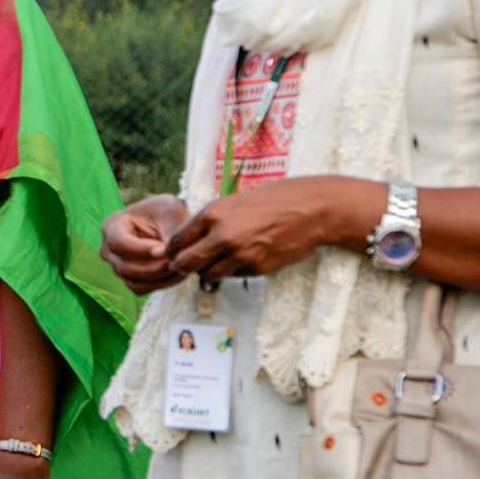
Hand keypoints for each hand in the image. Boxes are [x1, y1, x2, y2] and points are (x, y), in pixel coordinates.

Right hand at [100, 194, 191, 293]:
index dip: (142, 250)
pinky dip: (160, 284)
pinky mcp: (128, 278)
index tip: (165, 250)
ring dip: (160, 277)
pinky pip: (141, 289)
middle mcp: (108, 249)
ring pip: (133, 281)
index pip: (119, 243)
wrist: (169, 222)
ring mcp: (116, 266)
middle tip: (179, 261)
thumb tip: (169, 258)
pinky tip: (176, 273)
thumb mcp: (171, 213)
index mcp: (112, 225)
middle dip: (155, 267)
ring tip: (181, 266)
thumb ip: (170, 234)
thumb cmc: (167, 212)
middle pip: (125, 267)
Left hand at [165, 175, 376, 282]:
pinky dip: (231, 271)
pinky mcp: (257, 268)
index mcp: (212, 215)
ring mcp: (240, 254)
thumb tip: (184, 243)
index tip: (172, 253)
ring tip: (213, 262)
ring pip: (207, 275)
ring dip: (206, 271)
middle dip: (181, 266)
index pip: (176, 241)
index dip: (171, 250)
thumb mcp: (231, 203)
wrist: (308, 210)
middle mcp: (223, 236)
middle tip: (182, 265)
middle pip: (186, 263)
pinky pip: (233, 276)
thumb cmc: (269, 202)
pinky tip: (240, 259)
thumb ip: (208, 222)